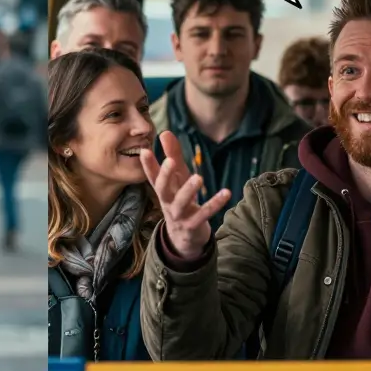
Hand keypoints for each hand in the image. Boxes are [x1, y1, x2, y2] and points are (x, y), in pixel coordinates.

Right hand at [139, 131, 230, 260]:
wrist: (184, 238)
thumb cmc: (180, 201)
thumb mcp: (178, 178)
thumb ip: (173, 155)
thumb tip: (165, 132)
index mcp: (163, 191)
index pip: (153, 176)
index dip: (148, 164)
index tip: (144, 150)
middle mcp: (167, 202)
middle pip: (162, 190)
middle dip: (165, 176)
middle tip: (170, 161)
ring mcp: (179, 216)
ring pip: (181, 203)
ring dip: (188, 190)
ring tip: (198, 178)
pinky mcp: (192, 226)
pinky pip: (203, 215)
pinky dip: (214, 204)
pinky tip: (226, 192)